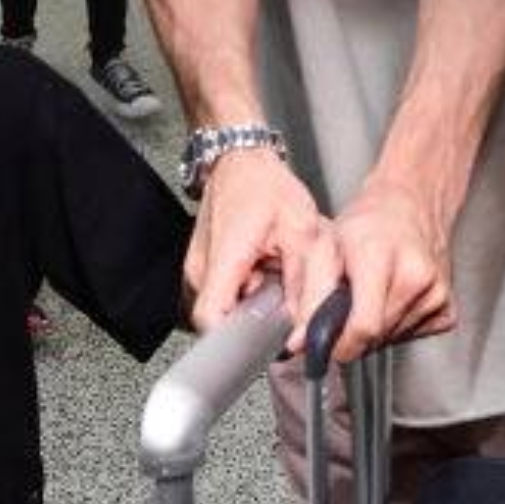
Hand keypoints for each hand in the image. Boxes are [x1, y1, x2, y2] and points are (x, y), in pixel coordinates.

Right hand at [185, 145, 336, 341]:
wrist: (239, 161)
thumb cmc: (267, 187)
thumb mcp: (306, 233)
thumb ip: (309, 286)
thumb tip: (305, 331)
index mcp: (223, 261)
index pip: (212, 323)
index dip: (236, 342)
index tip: (262, 341)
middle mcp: (200, 271)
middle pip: (223, 321)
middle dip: (254, 318)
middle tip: (279, 291)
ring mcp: (195, 271)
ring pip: (224, 310)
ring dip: (250, 302)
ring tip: (270, 272)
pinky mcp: (200, 269)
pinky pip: (222, 295)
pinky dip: (244, 290)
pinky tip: (259, 267)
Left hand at [324, 173, 455, 363]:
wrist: (409, 211)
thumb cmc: (367, 226)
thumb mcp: (324, 250)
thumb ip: (308, 298)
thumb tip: (299, 343)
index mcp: (380, 256)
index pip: (364, 326)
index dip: (338, 343)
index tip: (321, 343)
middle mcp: (416, 276)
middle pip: (374, 337)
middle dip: (348, 334)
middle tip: (341, 307)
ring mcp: (437, 295)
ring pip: (389, 341)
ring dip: (370, 331)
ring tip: (367, 297)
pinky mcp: (448, 311)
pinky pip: (409, 337)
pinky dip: (392, 328)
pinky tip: (389, 300)